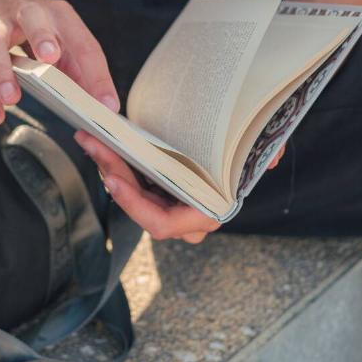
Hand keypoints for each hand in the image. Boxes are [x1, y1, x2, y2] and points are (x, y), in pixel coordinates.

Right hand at [0, 0, 118, 124]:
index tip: (106, 104)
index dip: (97, 75)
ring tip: (12, 97)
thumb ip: (80, 71)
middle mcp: (28, 13)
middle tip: (50, 57)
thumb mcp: (64, 41)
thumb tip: (99, 107)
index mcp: (60, 16)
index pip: (83, 43)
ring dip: (3, 70)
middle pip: (34, 19)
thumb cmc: (37, 28)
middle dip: (42, 36)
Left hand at [75, 131, 285, 242]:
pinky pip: (129, 178)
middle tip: (94, 145)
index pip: (162, 224)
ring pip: (129, 190)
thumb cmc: (245, 150)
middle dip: (113, 174)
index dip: (135, 206)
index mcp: (205, 212)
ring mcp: (166, 201)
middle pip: (136, 204)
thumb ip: (265, 155)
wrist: (233, 137)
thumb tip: (271, 160)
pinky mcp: (154, 186)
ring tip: (90, 138)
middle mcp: (181, 214)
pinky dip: (115, 161)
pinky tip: (99, 141)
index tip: (116, 181)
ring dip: (108, 166)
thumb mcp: (257, 151)